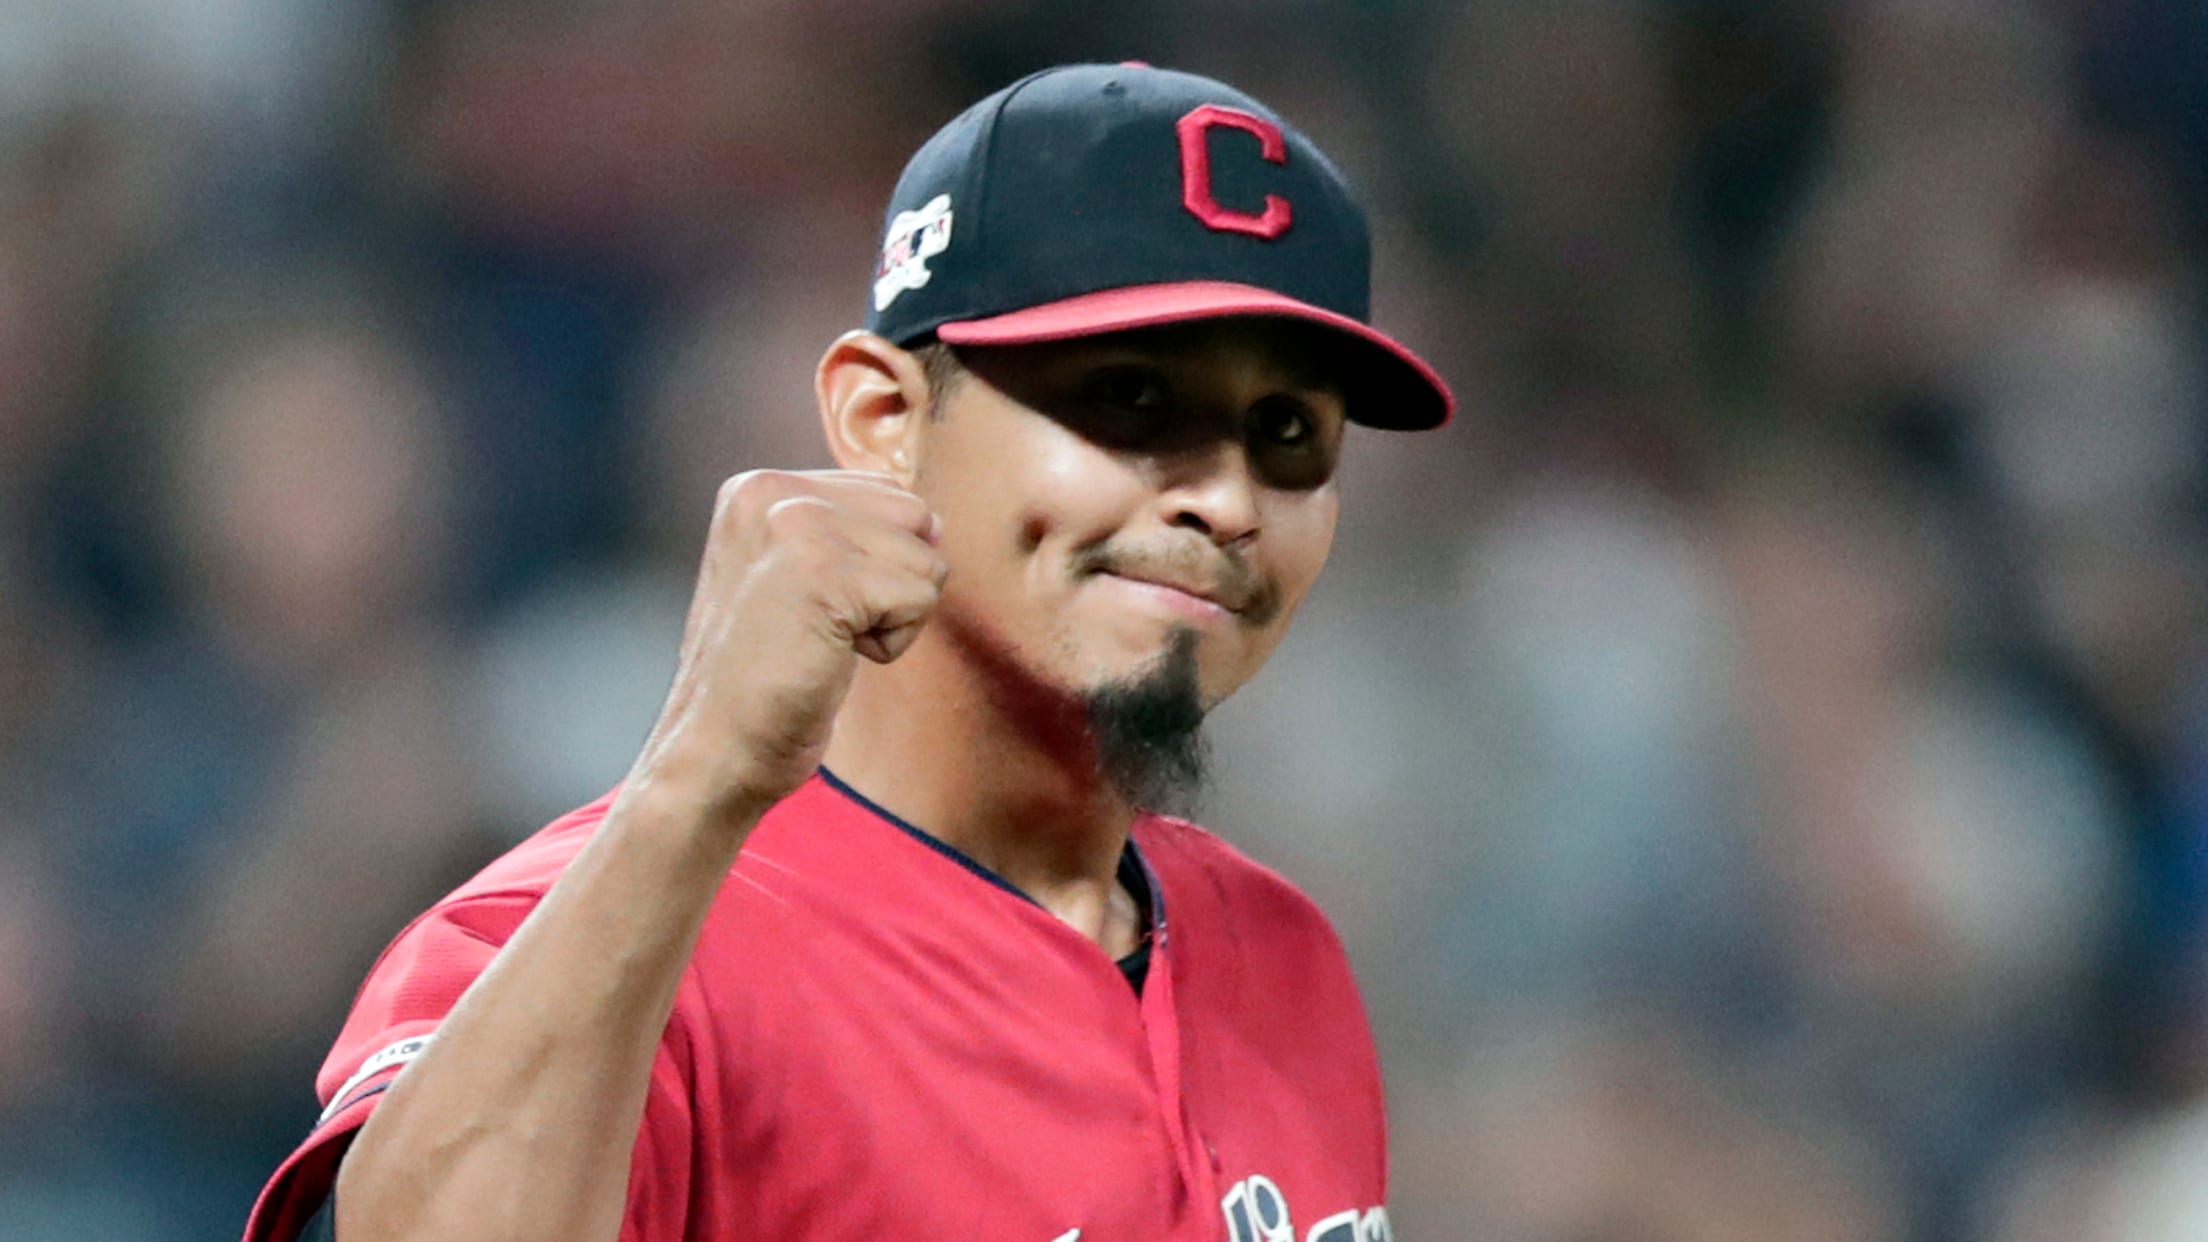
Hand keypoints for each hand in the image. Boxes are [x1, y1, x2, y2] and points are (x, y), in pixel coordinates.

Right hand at [628, 469, 946, 823]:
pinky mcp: (826, 572)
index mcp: (758, 486)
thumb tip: (935, 520)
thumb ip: (850, 532)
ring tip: (821, 643)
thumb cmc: (765, 677)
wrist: (715, 747)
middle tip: (818, 627)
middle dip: (890, 582)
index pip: (887, 492)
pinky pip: (920, 597)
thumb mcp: (795, 577)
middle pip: (914, 516)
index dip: (873, 563)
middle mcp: (772, 491)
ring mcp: (796, 526)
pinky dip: (891, 644)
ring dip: (891, 617)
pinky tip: (830, 658)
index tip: (807, 605)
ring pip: (925, 559)